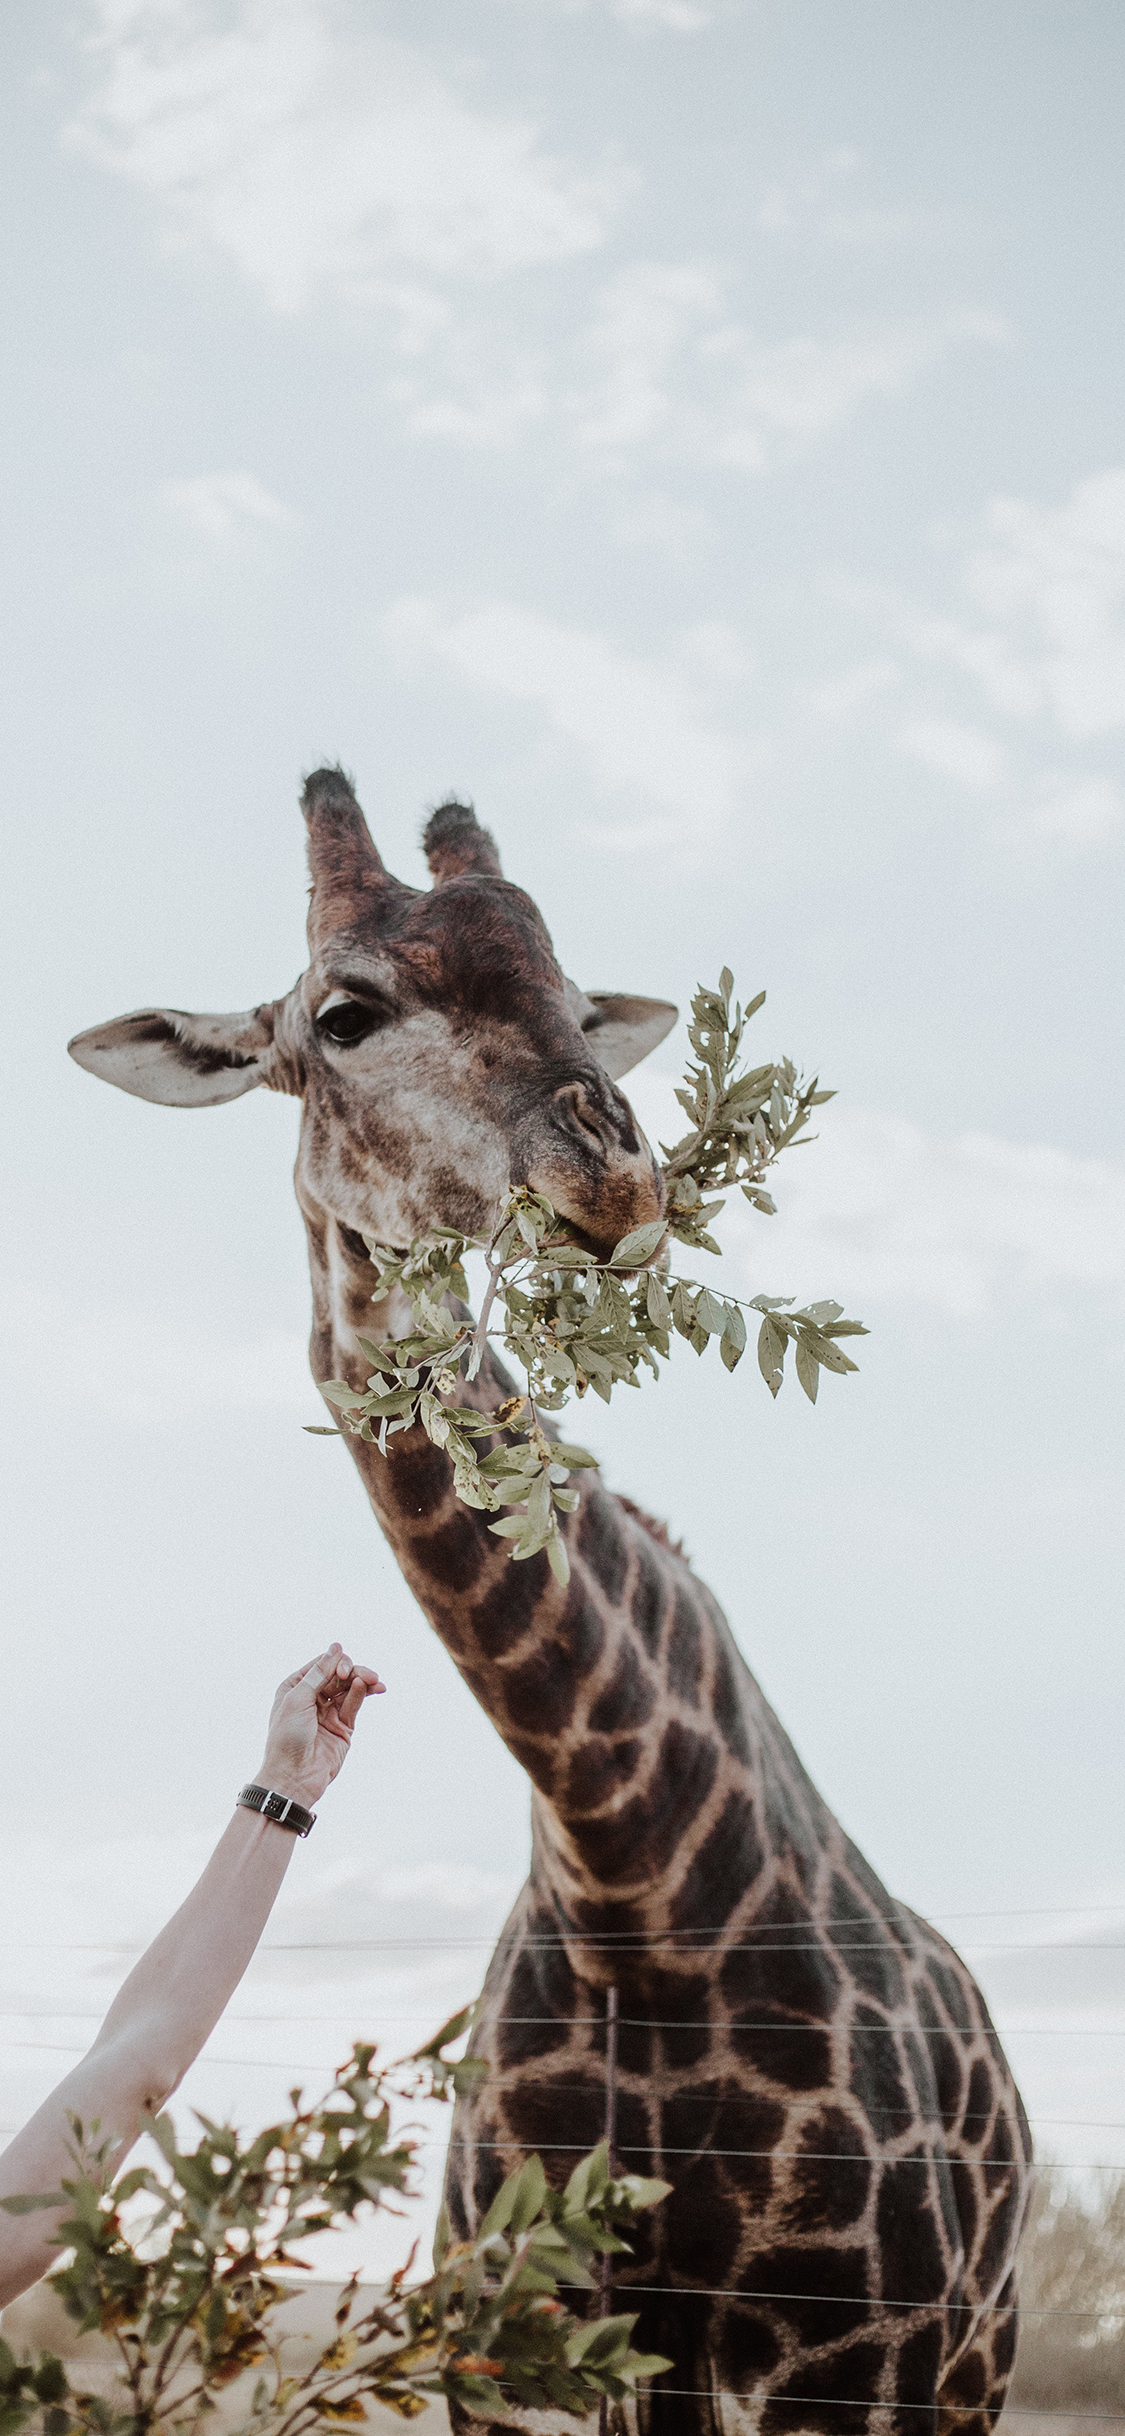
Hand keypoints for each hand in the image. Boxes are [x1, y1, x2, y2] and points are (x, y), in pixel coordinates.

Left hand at [257, 1643, 384, 1807]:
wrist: (293, 1777)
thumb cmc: (287, 1738)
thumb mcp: (298, 1700)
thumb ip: (319, 1674)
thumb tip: (336, 1647)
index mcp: (296, 1687)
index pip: (321, 1664)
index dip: (335, 1662)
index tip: (342, 1671)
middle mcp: (312, 1697)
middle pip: (338, 1674)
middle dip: (351, 1670)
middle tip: (358, 1676)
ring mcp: (329, 1712)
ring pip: (350, 1688)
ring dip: (363, 1680)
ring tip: (376, 1680)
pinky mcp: (343, 1727)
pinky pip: (354, 1704)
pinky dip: (363, 1694)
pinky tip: (371, 1688)